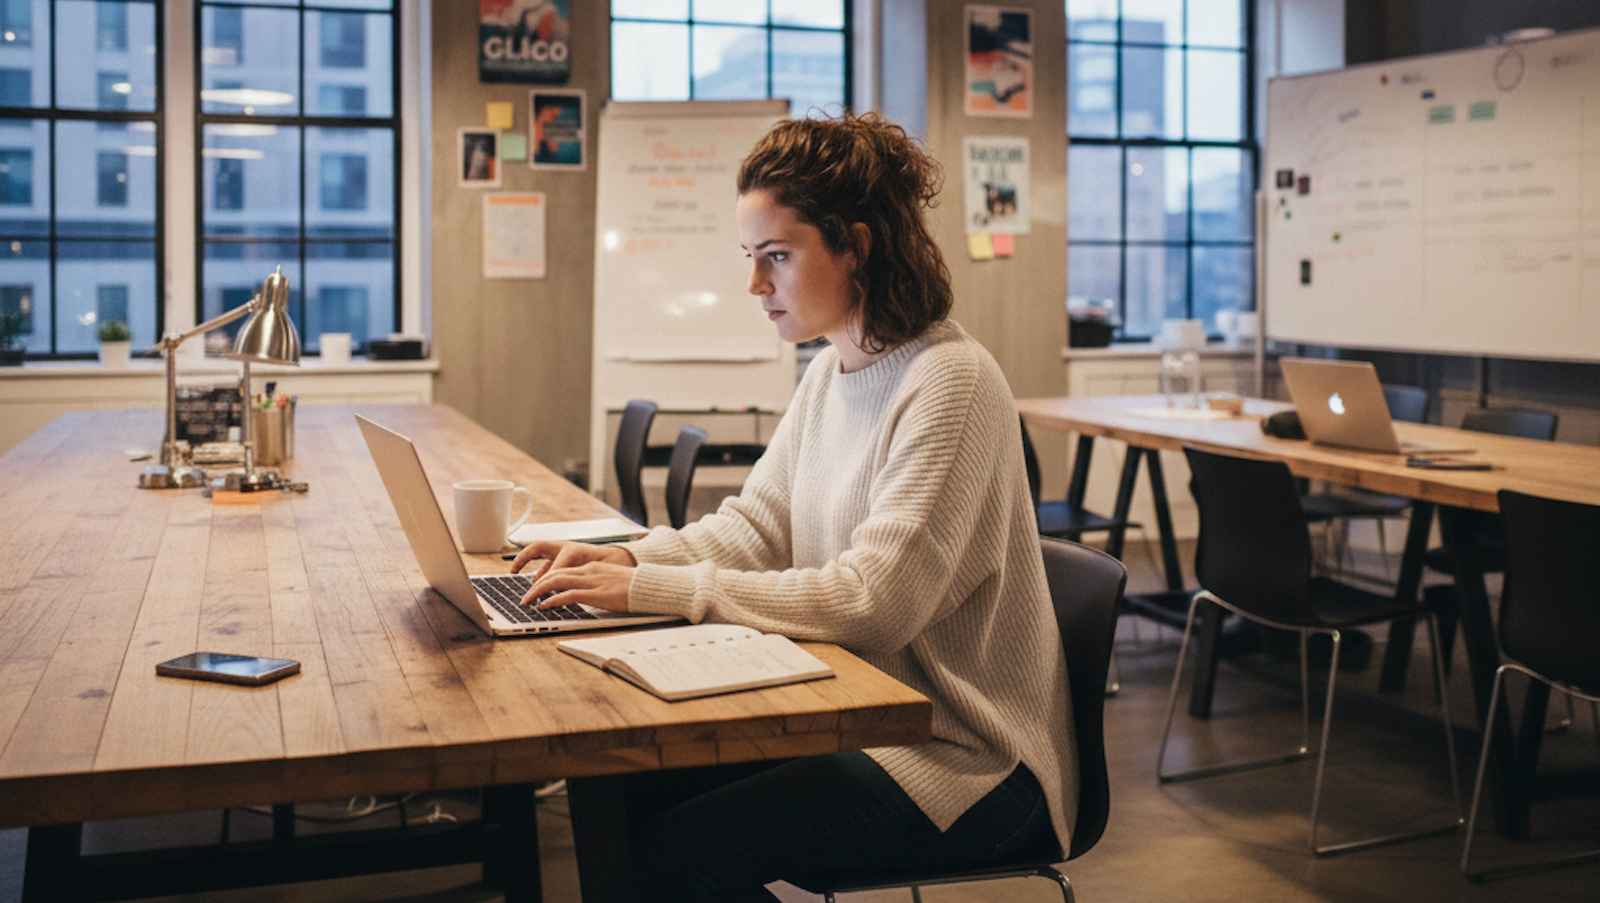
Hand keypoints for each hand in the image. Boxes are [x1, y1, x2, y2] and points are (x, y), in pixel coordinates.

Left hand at [511, 541, 636, 609]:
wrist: (650, 586)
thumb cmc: (636, 587)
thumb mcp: (613, 582)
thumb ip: (598, 585)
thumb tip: (588, 596)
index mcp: (593, 567)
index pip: (563, 570)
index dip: (546, 579)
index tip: (537, 589)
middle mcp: (589, 571)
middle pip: (554, 574)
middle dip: (536, 586)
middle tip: (525, 597)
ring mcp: (591, 582)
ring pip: (555, 582)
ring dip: (537, 592)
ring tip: (527, 602)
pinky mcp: (594, 594)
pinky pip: (566, 595)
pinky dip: (551, 600)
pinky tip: (544, 606)